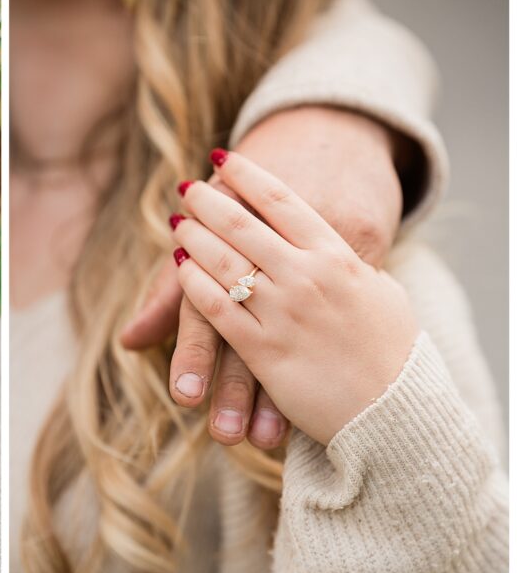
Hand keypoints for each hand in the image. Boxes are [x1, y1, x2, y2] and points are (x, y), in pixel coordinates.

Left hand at [121, 106, 404, 446]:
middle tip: (187, 187)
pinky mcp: (263, 350)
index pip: (282, 202)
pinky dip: (192, 284)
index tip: (223, 159)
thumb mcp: (384, 297)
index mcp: (339, 256)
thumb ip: (358, 271)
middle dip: (210, 201)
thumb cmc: (396, 355)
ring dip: (194, 236)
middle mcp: (307, 276)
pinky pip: (216, 309)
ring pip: (223, 261)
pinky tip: (180, 268)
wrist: (396, 413)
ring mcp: (283, 312)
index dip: (247, 176)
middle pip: (243, 225)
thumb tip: (351, 258)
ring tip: (178, 222)